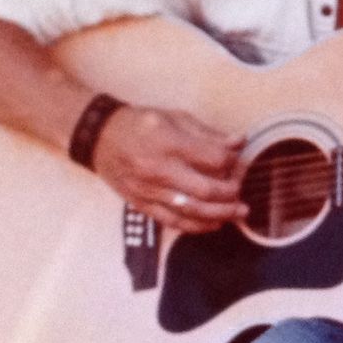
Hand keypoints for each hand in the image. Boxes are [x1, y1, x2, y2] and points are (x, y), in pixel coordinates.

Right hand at [92, 105, 246, 234]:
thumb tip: (238, 142)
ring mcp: (149, 190)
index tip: (238, 160)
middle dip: (229, 194)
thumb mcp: (174, 117)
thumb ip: (207, 133)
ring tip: (238, 213)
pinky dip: (196, 225)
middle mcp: (159, 170)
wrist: (99, 138)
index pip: (212, 158)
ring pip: (191, 210)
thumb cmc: (140, 123)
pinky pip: (173, 221)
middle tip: (242, 193)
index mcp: (169, 142)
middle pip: (204, 190)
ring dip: (219, 214)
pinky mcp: (142, 205)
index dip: (231, 161)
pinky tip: (213, 223)